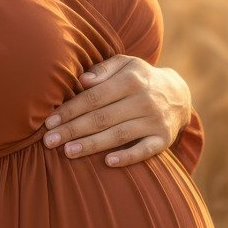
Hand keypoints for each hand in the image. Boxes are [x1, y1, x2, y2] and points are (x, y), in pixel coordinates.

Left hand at [42, 57, 192, 167]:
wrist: (178, 95)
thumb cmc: (139, 79)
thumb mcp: (125, 64)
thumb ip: (103, 69)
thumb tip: (82, 81)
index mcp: (130, 79)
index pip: (93, 97)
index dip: (70, 110)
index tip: (49, 122)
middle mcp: (144, 100)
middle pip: (102, 117)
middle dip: (73, 129)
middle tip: (49, 141)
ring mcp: (154, 120)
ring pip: (119, 134)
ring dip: (92, 144)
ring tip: (67, 152)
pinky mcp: (164, 139)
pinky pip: (145, 150)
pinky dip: (128, 156)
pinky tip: (108, 162)